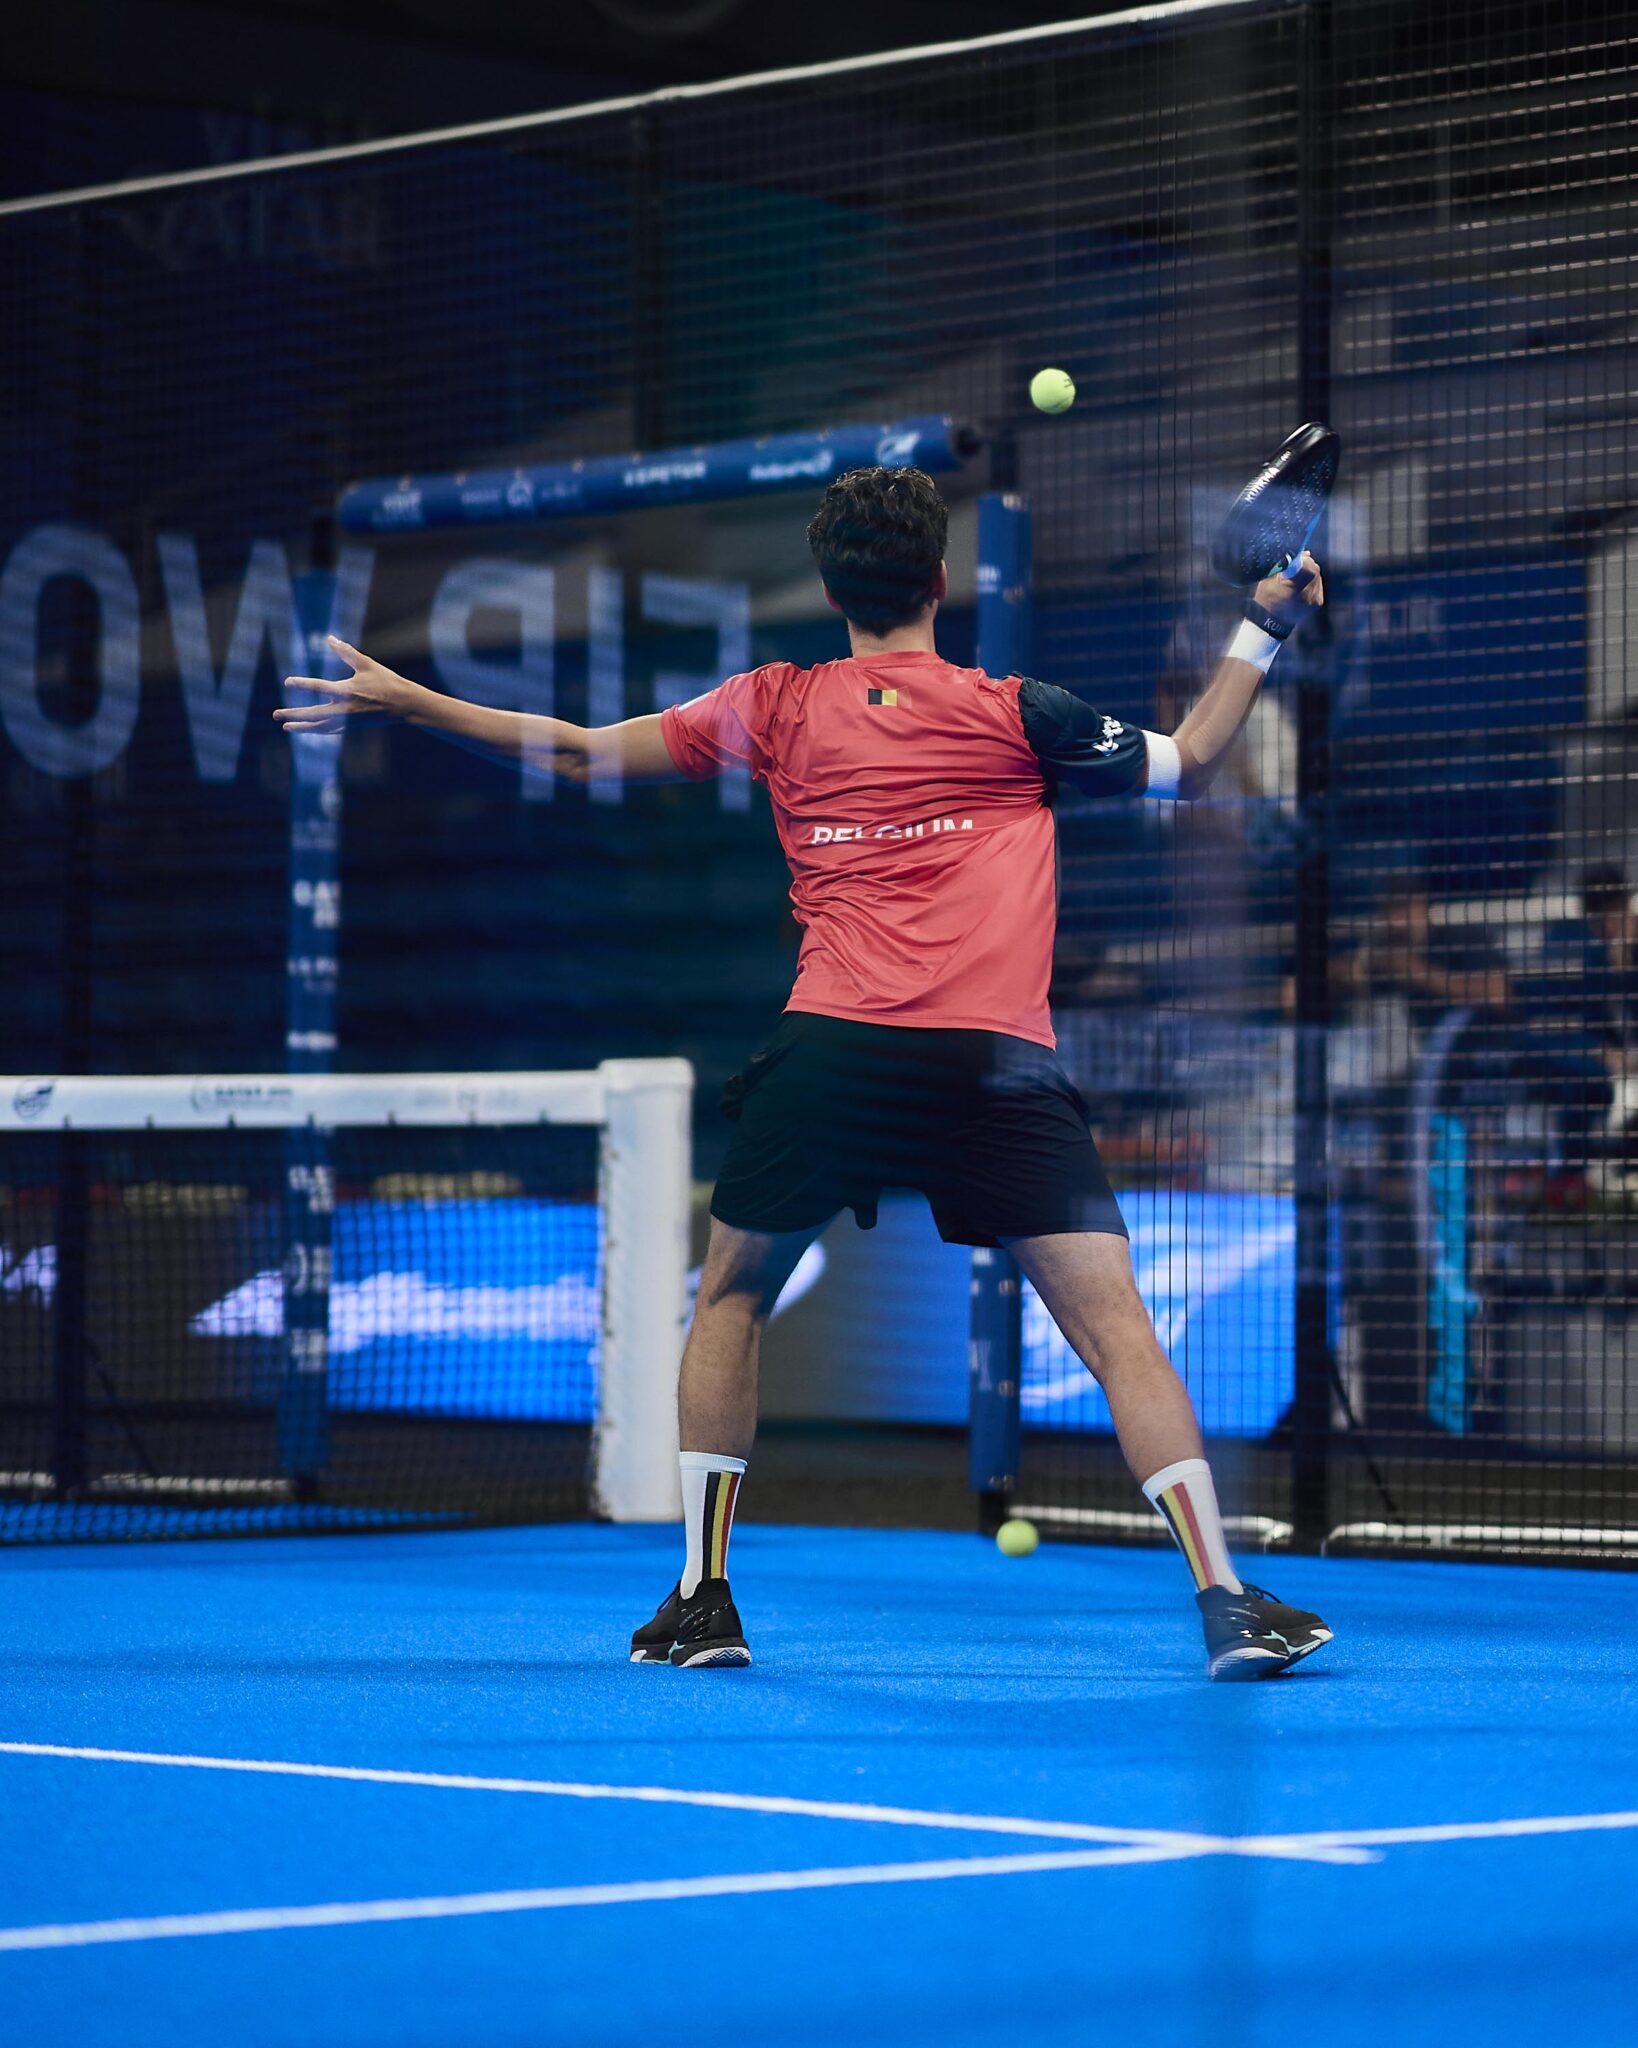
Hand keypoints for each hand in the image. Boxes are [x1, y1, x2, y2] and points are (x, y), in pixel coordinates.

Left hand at [275, 636, 418, 732]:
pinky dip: (317, 730)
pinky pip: (330, 731)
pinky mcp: (353, 726)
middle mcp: (345, 709)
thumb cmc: (386, 682)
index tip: (287, 682)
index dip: (302, 684)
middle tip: (276, 715)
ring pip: (320, 726)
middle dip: (294, 714)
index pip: (319, 688)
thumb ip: (346, 652)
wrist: (404, 705)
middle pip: (314, 713)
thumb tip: (329, 639)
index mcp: (347, 691)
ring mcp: (348, 720)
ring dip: (302, 727)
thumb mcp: (367, 664)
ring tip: (286, 727)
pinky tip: (308, 729)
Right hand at [1251, 551, 1324, 634]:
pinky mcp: (1318, 602)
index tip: (1294, 560)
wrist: (1271, 621)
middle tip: (1293, 568)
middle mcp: (1306, 596)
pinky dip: (1311, 581)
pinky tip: (1300, 587)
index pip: (1307, 565)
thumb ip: (1286, 564)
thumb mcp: (1269, 578)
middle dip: (1305, 564)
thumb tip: (1306, 552)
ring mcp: (1314, 600)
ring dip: (1308, 573)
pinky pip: (1318, 583)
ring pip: (1317, 575)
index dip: (1302, 559)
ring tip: (1295, 580)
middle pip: (1314, 568)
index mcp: (1291, 589)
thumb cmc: (1267, 597)